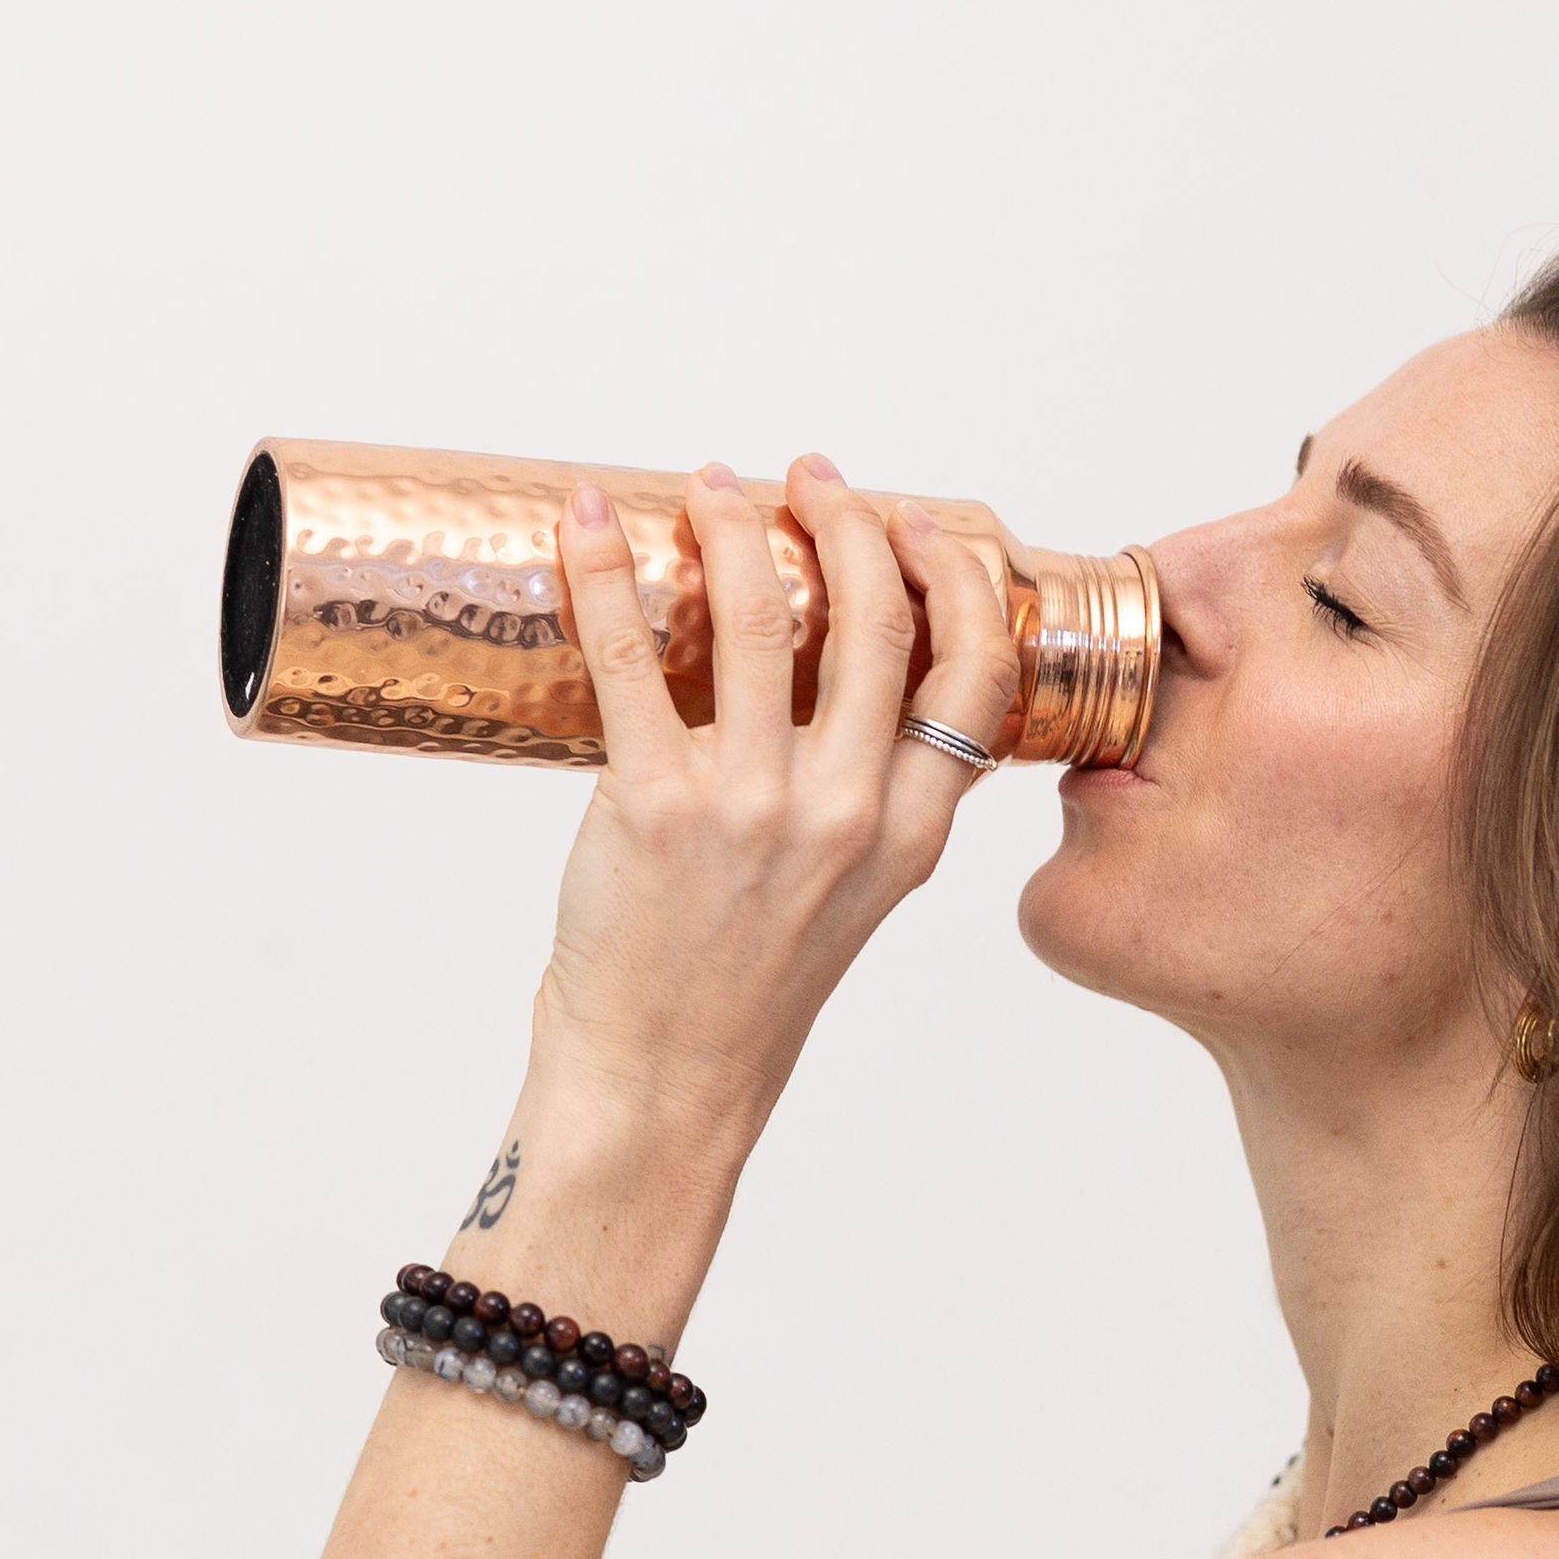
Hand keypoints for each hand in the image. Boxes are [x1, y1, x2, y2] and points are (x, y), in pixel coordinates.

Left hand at [533, 454, 1014, 1153]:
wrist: (662, 1079)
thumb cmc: (742, 986)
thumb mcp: (852, 895)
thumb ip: (873, 799)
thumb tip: (852, 680)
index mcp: (909, 833)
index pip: (973, 672)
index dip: (954, 575)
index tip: (912, 521)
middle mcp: (845, 813)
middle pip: (876, 621)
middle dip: (846, 523)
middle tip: (806, 479)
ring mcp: (750, 809)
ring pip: (765, 620)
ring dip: (737, 528)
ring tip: (712, 489)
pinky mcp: (651, 809)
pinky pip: (631, 659)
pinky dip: (602, 575)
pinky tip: (585, 524)